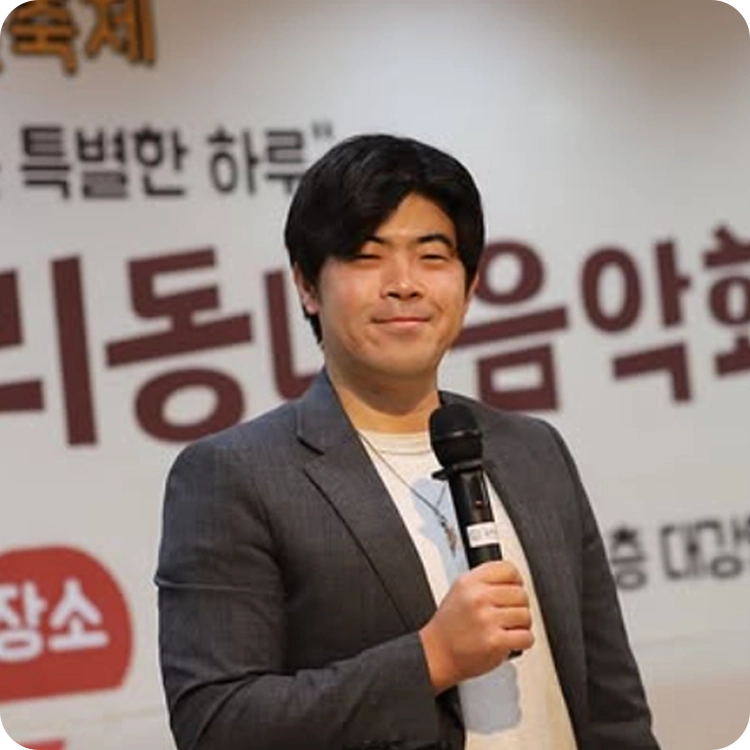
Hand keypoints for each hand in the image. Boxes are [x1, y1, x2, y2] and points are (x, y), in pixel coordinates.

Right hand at [418, 560, 533, 692]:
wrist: (437, 654)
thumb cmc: (449, 626)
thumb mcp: (459, 591)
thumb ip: (483, 582)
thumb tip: (513, 580)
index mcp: (469, 582)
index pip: (508, 570)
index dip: (515, 581)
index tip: (513, 589)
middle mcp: (478, 598)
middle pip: (521, 593)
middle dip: (518, 606)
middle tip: (508, 614)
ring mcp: (487, 619)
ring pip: (526, 615)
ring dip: (521, 625)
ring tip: (507, 628)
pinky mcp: (495, 641)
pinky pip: (526, 637)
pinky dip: (522, 641)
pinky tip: (510, 641)